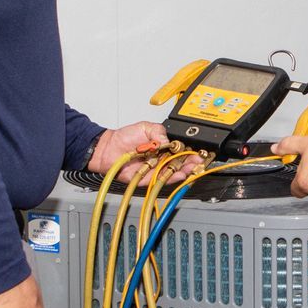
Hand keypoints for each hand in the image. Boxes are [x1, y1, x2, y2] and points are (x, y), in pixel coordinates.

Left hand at [89, 122, 204, 182]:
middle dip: (191, 162)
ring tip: (191, 168)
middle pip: (180, 163)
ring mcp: (155, 169)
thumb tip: (170, 141)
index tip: (198, 152)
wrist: (108, 149)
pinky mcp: (148, 179)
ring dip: (184, 171)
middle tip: (199, 161)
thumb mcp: (145, 127)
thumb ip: (159, 132)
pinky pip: (161, 180)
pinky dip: (170, 178)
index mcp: (163, 146)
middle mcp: (161, 159)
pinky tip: (178, 174)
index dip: (191, 151)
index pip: (181, 150)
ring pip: (173, 173)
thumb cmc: (124, 137)